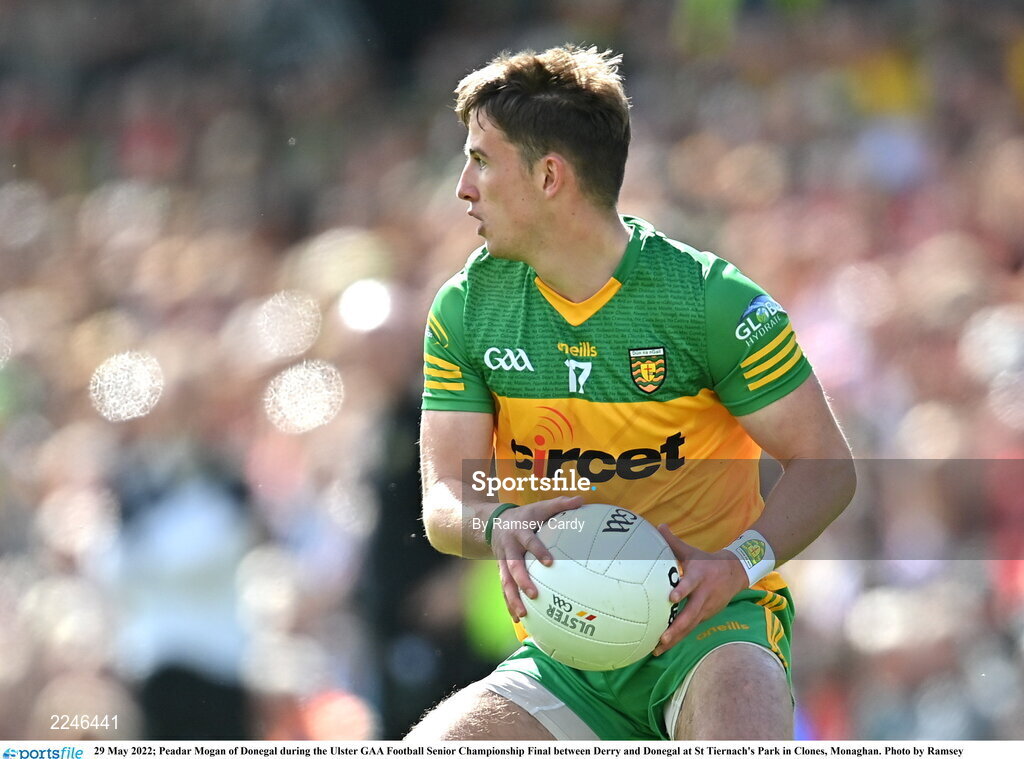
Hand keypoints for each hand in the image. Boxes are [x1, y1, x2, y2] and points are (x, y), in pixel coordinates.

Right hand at [490, 495, 584, 621]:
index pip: (529, 542)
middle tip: (534, 595)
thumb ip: (560, 504)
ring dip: (512, 598)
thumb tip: (582, 500)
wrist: (493, 522)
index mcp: (520, 532)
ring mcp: (502, 562)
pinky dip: (510, 604)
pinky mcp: (501, 572)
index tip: (549, 563)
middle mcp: (509, 549)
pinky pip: (505, 589)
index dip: (538, 551)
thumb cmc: (525, 516)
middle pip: (513, 566)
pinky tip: (518, 619)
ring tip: (523, 615)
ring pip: (505, 582)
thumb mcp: (539, 507)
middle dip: (522, 581)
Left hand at [653, 524, 748, 655]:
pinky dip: (678, 639)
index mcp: (699, 577)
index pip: (690, 584)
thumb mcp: (691, 551)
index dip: (682, 590)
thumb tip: (658, 526)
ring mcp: (706, 608)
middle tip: (662, 637)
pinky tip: (663, 648)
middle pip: (690, 614)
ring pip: (690, 626)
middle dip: (676, 628)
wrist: (735, 573)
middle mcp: (704, 595)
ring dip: (675, 639)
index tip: (671, 598)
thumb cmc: (706, 561)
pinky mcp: (706, 617)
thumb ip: (673, 541)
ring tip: (657, 649)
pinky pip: (691, 629)